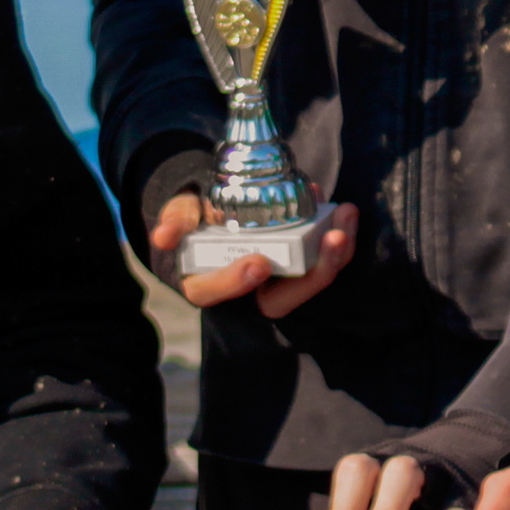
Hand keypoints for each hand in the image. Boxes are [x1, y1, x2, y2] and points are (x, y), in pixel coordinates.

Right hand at [144, 192, 357, 318]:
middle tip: (334, 239)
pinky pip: (322, 259)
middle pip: (282, 300)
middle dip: (314, 274)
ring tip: (346, 216)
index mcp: (209, 284)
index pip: (222, 293)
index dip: (237, 281)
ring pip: (310, 281)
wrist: (215, 210)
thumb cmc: (193, 219)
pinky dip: (335, 236)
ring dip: (335, 254)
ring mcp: (277, 280)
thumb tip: (163, 237)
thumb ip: (173, 222)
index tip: (257, 263)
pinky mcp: (299, 263)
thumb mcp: (179, 216)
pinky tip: (343, 210)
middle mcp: (248, 291)